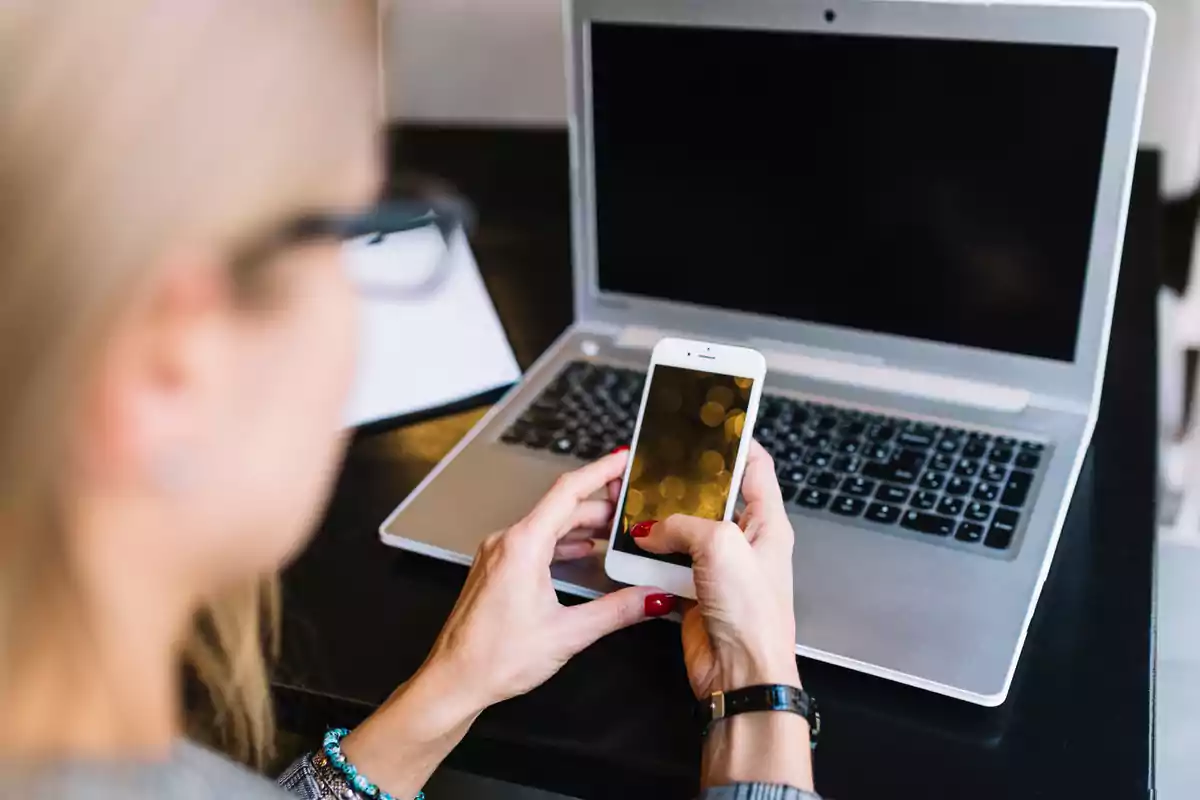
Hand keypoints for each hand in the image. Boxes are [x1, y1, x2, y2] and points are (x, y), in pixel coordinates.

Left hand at [425, 447, 671, 708]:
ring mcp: (497, 554)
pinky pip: (533, 542)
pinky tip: (581, 551)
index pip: (568, 491)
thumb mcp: (567, 634)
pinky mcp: (495, 569)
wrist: (453, 680)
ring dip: (581, 524)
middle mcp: (506, 542)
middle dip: (600, 503)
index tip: (624, 457)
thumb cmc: (495, 658)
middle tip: (633, 502)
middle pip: (561, 507)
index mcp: (523, 546)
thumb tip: (653, 598)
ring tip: (615, 527)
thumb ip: (617, 610)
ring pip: (547, 525)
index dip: (600, 471)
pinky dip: (561, 541)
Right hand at [631, 440, 811, 790]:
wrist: (741, 674)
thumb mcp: (720, 545)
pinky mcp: (694, 593)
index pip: (756, 468)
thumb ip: (682, 524)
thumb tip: (652, 529)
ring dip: (660, 523)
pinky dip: (649, 557)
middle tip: (656, 465)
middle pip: (711, 499)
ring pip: (683, 532)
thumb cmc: (752, 614)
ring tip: (635, 504)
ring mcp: (719, 569)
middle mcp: (744, 542)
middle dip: (682, 485)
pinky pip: (667, 565)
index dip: (735, 443)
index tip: (710, 424)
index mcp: (767, 523)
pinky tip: (632, 546)